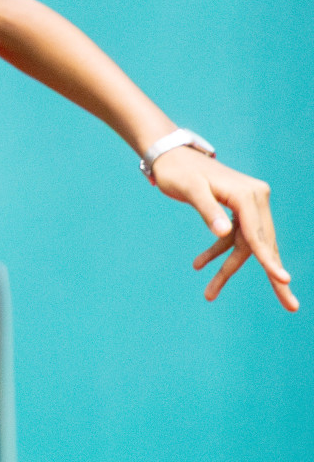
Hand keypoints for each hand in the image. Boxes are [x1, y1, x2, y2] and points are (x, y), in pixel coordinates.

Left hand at [151, 147, 296, 311]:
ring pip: (246, 245)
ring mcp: (249, 205)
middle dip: (271, 275)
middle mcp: (255, 199)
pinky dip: (218, 252)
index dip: (269, 260)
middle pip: (262, 244)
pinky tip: (198, 264)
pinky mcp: (238, 210)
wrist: (170, 155)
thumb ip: (207, 210)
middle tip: (291, 306)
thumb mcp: (190, 189)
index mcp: (247, 195)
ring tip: (210, 295)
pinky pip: (234, 237)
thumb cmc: (178, 171)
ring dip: (228, 268)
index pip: (258, 234)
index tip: (283, 280)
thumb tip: (223, 232)